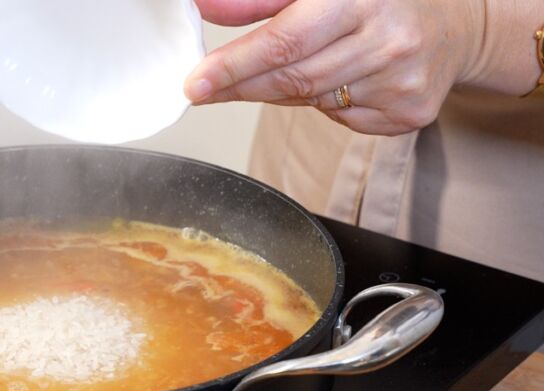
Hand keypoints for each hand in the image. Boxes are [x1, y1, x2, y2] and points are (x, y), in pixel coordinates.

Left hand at [185, 0, 485, 135]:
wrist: (458, 21)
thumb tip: (205, 7)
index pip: (284, 41)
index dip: (234, 66)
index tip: (195, 84)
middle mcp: (389, 37)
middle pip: (292, 80)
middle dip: (240, 86)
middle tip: (205, 89)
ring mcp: (403, 80)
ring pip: (312, 101)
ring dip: (284, 90)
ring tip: (290, 66)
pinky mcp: (410, 112)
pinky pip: (341, 117)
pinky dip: (325, 102)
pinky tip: (342, 76)